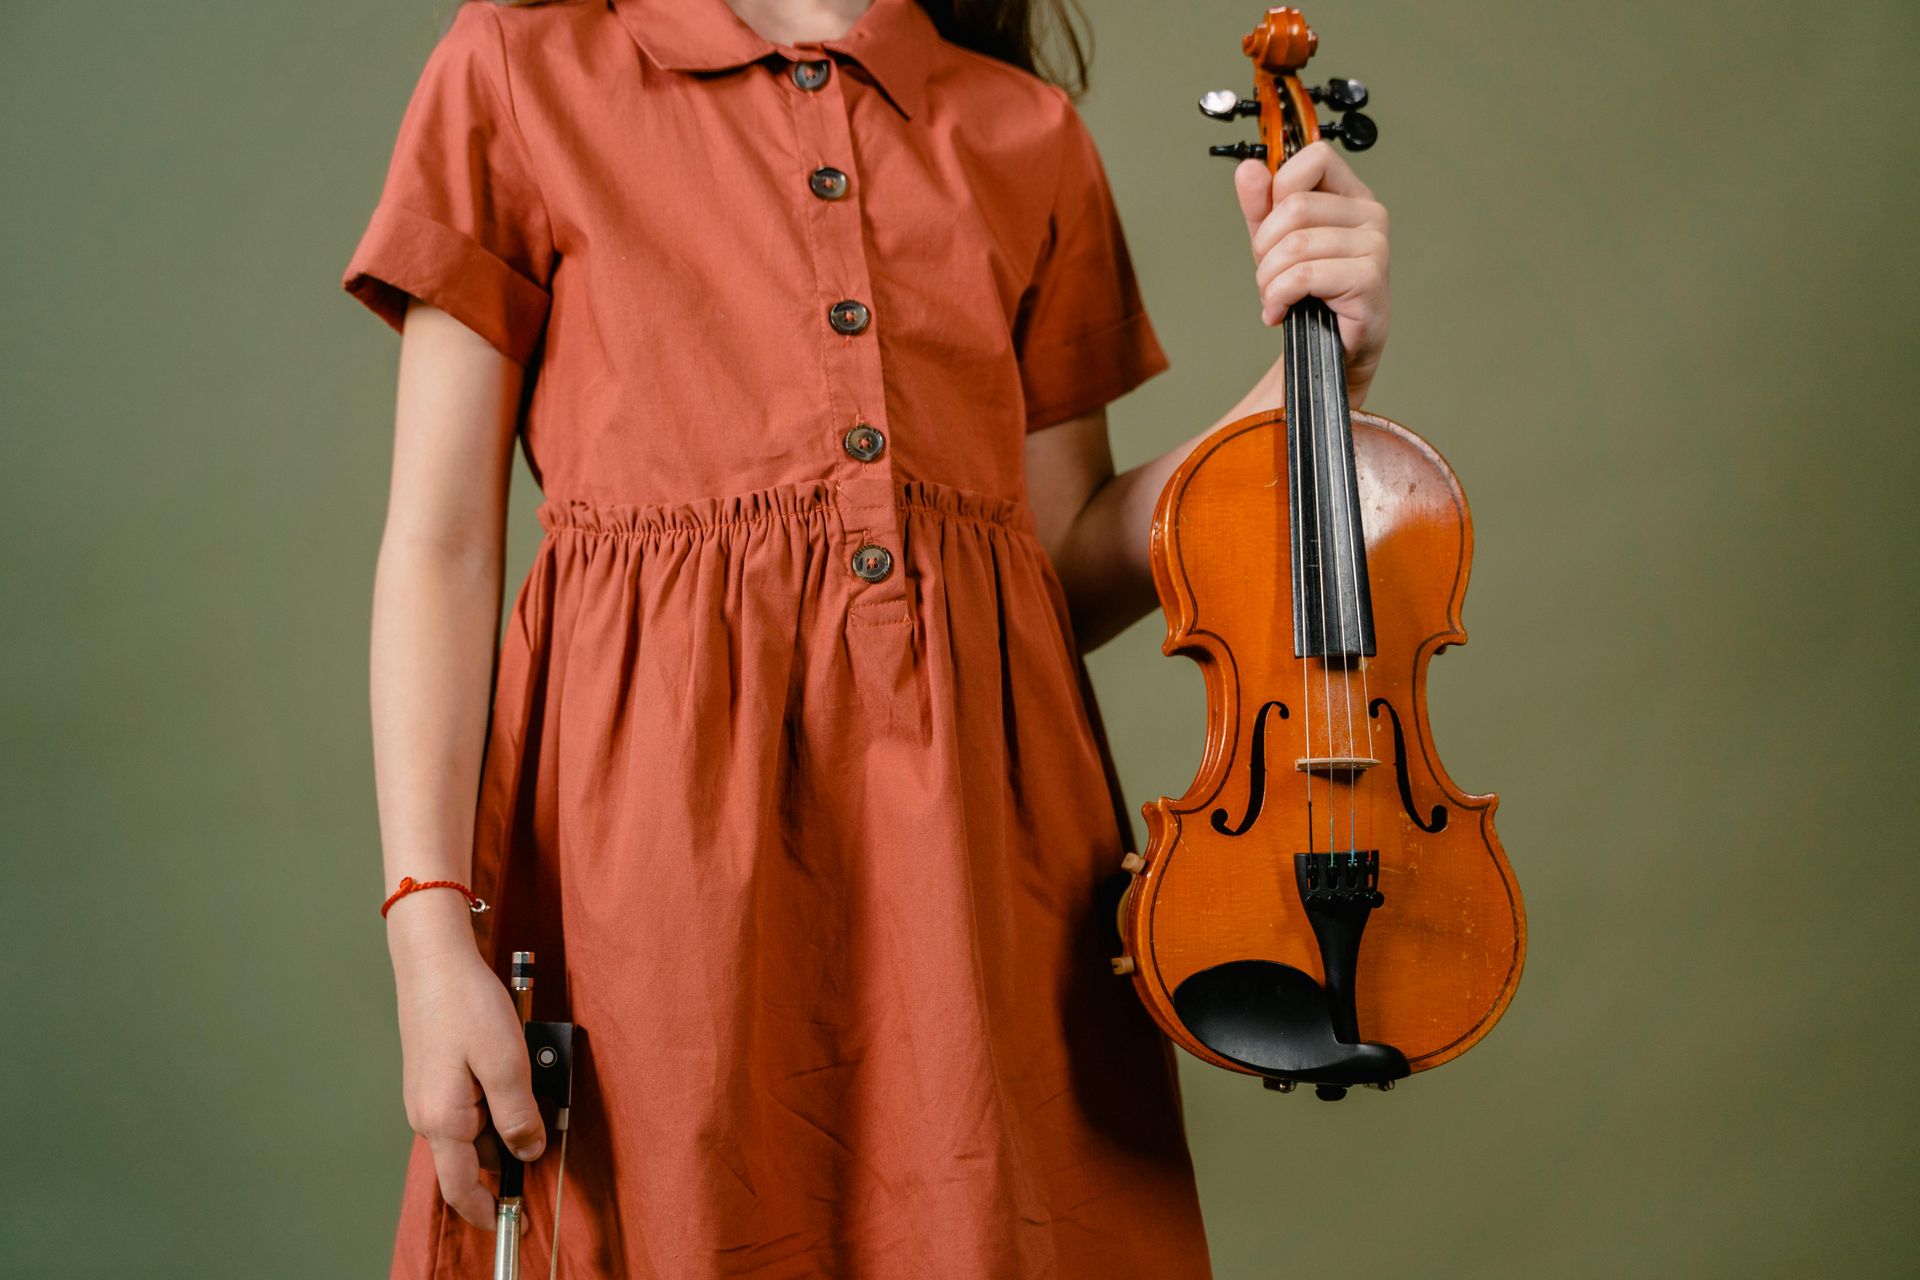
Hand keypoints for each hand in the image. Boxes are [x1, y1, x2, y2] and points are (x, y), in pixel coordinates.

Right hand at [392, 941, 546, 1228]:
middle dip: (509, 1150)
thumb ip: (519, 1116)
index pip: (461, 1188)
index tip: (512, 1222)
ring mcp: (428, 1095)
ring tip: (526, 1075)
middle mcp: (427, 1115)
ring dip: (504, 1116)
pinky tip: (510, 1063)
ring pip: (474, 1127)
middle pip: (473, 1158)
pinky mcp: (435, 1075)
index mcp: (442, 1121)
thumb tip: (528, 1152)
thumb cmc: (465, 1005)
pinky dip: (494, 1094)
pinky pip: (469, 1102)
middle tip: (541, 1119)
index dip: (487, 1212)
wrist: (433, 959)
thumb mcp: (506, 1064)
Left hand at [1235, 141, 1390, 405]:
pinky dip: (1278, 297)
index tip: (1272, 225)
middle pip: (1294, 207)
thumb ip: (1260, 206)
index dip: (1279, 190)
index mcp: (1350, 195)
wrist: (1328, 349)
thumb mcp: (1274, 243)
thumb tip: (1248, 170)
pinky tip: (1280, 311)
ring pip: (1295, 245)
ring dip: (1269, 279)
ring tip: (1275, 297)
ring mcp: (1374, 246)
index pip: (1314, 159)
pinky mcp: (1369, 279)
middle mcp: (1370, 215)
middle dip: (1265, 247)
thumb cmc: (1310, 294)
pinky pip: (1303, 276)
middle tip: (1269, 275)